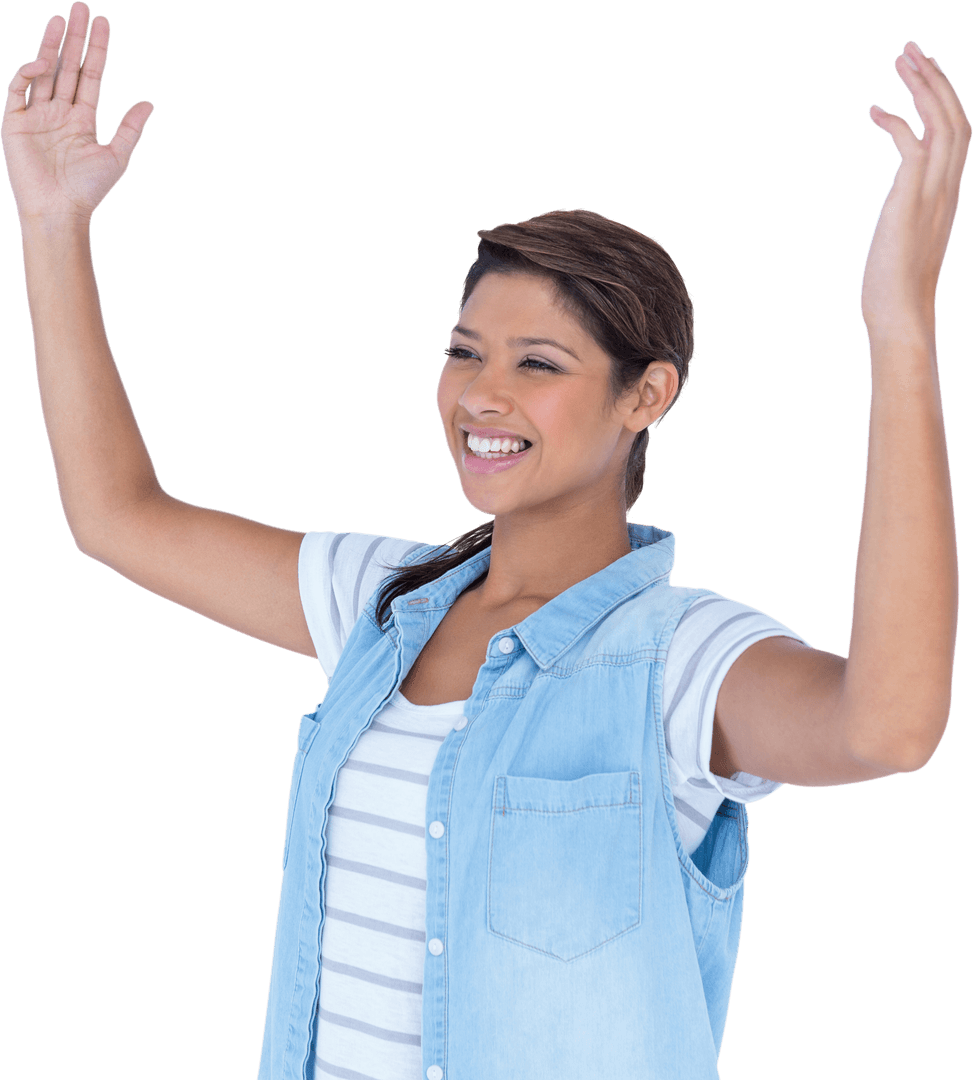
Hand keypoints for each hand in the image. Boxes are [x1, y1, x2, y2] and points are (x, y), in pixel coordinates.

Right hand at [1, 2, 153, 223]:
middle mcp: (59, 112)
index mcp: (82, 119)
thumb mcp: (117, 156)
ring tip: (61, 19)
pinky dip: (27, 73)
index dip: (96, 49)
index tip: (103, 23)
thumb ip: (131, 128)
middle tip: (81, 6)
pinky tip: (42, 62)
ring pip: (43, 71)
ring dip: (51, 45)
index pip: (89, 75)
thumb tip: (149, 102)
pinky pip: (18, 90)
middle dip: (74, 37)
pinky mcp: (14, 122)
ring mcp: (36, 115)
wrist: (59, 210)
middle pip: (67, 66)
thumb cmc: (88, 190)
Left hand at [861, 41, 970, 341]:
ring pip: (943, 122)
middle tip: (910, 50)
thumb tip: (898, 213)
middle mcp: (948, 188)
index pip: (959, 133)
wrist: (899, 312)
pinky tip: (874, 112)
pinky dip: (896, 123)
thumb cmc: (895, 285)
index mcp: (949, 193)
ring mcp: (933, 193)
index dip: (944, 99)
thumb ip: (907, 215)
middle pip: (957, 116)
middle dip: (935, 78)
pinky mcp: (910, 200)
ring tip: (901, 59)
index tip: (923, 74)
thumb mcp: (906, 238)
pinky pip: (912, 146)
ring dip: (923, 87)